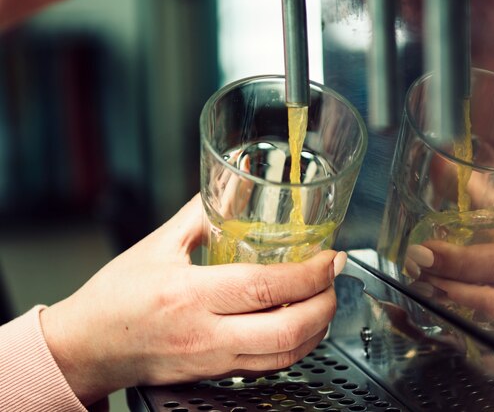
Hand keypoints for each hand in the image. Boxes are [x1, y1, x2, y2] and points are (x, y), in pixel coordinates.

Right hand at [40, 194, 345, 405]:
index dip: (308, 274)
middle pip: (286, 331)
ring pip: (282, 356)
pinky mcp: (213, 375)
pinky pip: (266, 368)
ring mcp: (211, 360)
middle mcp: (205, 333)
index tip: (329, 257)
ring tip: (325, 301)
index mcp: (190, 294)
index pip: (265, 287)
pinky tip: (300, 327)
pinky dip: (294, 348)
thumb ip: (197, 216)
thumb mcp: (155, 247)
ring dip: (316, 330)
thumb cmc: (114, 299)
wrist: (87, 348)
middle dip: (325, 305)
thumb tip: (229, 189)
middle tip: (335, 279)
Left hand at [404, 209, 493, 349]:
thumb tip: (441, 164)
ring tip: (417, 279)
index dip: (452, 258)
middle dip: (441, 277)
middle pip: (480, 291)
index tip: (422, 249)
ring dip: (442, 296)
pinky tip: (431, 295)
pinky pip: (477, 323)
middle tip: (411, 263)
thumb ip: (481, 197)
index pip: (489, 260)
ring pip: (476, 313)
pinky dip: (453, 309)